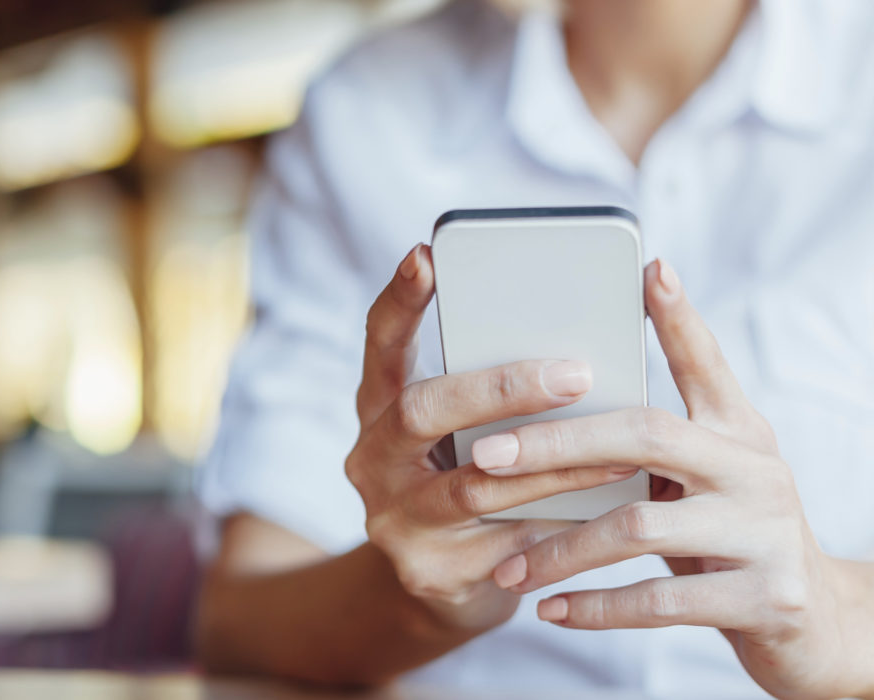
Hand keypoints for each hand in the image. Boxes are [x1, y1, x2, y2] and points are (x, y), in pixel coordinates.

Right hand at [346, 244, 640, 632]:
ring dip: (553, 466)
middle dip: (501, 389)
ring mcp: (395, 519)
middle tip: (576, 374)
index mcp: (378, 407)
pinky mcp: (430, 572)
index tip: (427, 255)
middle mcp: (373, 458)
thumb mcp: (463, 432)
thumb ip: (492, 393)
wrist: (442, 584)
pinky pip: (506, 544)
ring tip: (621, 452)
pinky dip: (561, 527)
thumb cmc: (470, 479)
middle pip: (422, 411)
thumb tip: (584, 341)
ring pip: (475, 485)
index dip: (401, 300)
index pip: (380, 342)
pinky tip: (610, 516)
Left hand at [481, 259, 870, 698]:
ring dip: (559, 549)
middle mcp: (756, 471)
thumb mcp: (709, 476)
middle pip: (644, 436)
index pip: (704, 364)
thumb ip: (660, 434)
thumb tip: (578, 387)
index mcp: (738, 433)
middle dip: (553, 444)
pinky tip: (549, 611)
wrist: (815, 625)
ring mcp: (764, 534)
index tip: (647, 270)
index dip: (679, 318)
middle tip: (482, 457)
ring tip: (507, 570)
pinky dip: (596, 607)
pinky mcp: (763, 599)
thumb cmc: (731, 535)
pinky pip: (660, 599)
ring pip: (638, 526)